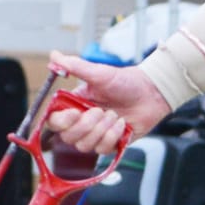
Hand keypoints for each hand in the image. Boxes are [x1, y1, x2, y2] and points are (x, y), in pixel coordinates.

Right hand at [44, 52, 169, 154]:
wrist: (151, 93)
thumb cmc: (126, 82)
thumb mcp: (98, 73)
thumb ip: (74, 66)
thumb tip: (53, 56)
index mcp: (74, 105)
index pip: (54, 121)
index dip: (61, 121)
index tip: (75, 113)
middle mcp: (82, 122)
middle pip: (68, 137)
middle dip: (86, 125)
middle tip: (101, 110)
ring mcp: (96, 135)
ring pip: (85, 146)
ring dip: (102, 130)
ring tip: (115, 115)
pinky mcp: (110, 144)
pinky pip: (103, 149)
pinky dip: (114, 135)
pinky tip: (122, 123)